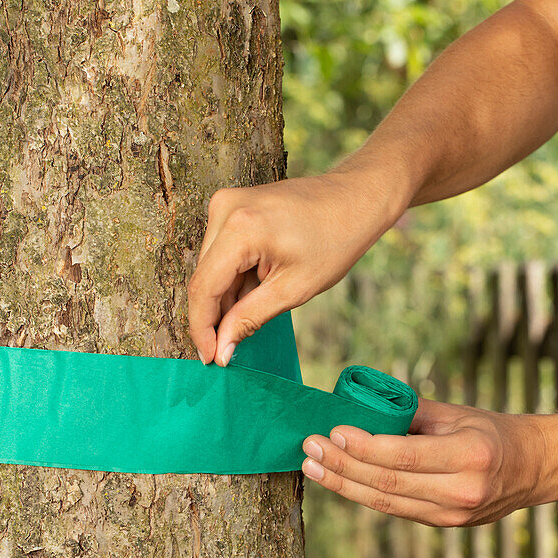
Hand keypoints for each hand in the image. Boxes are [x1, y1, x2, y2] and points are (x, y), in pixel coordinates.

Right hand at [187, 171, 401, 365]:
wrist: (355, 198)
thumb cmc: (334, 241)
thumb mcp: (294, 289)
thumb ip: (249, 319)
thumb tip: (221, 350)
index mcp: (240, 228)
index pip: (203, 288)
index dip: (202, 328)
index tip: (210, 359)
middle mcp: (225, 208)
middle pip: (204, 277)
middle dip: (215, 314)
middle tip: (234, 343)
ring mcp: (226, 203)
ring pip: (210, 266)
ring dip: (227, 294)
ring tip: (263, 300)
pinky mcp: (232, 205)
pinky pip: (221, 251)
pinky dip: (234, 275)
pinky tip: (260, 283)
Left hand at [300, 399, 547, 525]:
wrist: (533, 468)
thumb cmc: (491, 431)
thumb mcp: (457, 414)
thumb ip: (409, 414)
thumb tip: (360, 409)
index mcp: (469, 457)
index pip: (404, 456)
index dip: (364, 448)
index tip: (334, 432)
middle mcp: (461, 491)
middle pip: (388, 483)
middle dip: (343, 466)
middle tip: (310, 447)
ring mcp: (452, 515)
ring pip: (386, 503)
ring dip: (343, 484)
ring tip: (313, 466)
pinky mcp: (443, 524)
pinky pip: (395, 509)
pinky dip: (363, 494)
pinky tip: (339, 479)